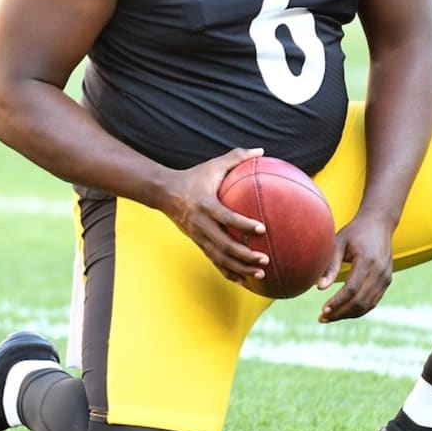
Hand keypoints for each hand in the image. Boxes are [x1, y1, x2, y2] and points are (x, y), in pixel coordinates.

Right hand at [161, 147, 269, 283]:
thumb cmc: (194, 176)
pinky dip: (229, 272)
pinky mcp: (198, 243)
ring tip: (261, 273)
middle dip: (245, 255)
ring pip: (220, 258)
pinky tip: (244, 279)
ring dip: (240, 268)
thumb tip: (262, 151)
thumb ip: (237, 157)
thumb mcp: (213, 165)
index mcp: (205, 204)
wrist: (165, 192)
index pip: (226, 217)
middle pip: (224, 245)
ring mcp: (198, 236)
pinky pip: (214, 261)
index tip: (262, 229)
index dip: (243, 225)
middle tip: (266, 258)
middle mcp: (201, 224)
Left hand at [317, 211, 393, 322]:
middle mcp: (380, 271)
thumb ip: (330, 265)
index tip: (323, 310)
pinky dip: (358, 309)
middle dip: (340, 313)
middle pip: (360, 301)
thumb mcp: (338, 242)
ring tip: (330, 317)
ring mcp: (386, 277)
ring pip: (368, 305)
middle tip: (322, 318)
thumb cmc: (355, 232)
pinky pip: (373, 301)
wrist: (379, 223)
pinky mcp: (387, 281)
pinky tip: (344, 311)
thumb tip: (319, 288)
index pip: (352, 289)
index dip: (337, 302)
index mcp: (367, 261)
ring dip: (348, 314)